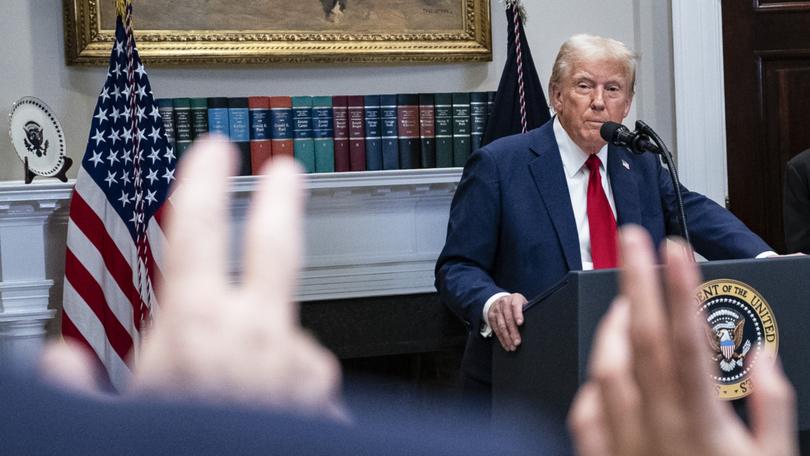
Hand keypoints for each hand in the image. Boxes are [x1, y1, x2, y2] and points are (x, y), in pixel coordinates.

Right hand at [42, 136, 344, 419]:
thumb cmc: (181, 442)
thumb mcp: (117, 415)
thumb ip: (84, 384)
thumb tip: (57, 365)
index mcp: (195, 326)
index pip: (200, 230)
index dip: (205, 181)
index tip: (215, 149)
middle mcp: (256, 333)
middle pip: (276, 245)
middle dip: (280, 200)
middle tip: (285, 169)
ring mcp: (298, 362)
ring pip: (283, 329)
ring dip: (264, 342)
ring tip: (237, 385)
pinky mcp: (325, 393)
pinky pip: (301, 374)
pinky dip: (284, 382)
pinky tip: (265, 410)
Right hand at [487, 293, 526, 350]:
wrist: (500, 300)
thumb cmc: (516, 304)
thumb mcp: (522, 303)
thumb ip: (527, 310)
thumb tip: (539, 320)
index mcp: (514, 299)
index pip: (516, 306)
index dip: (518, 314)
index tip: (520, 323)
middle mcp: (504, 303)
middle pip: (508, 319)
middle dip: (513, 332)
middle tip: (517, 342)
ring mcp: (497, 310)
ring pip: (501, 326)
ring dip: (507, 337)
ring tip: (512, 346)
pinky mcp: (492, 317)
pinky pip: (496, 330)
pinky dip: (501, 339)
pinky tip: (506, 345)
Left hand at [568, 226, 796, 455]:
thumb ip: (773, 404)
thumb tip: (764, 358)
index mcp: (701, 422)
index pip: (687, 340)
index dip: (679, 290)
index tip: (675, 251)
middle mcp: (658, 426)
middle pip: (639, 340)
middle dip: (634, 281)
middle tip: (631, 239)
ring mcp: (625, 443)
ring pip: (605, 370)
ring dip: (611, 327)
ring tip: (624, 302)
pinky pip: (585, 414)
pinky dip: (592, 382)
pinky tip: (604, 370)